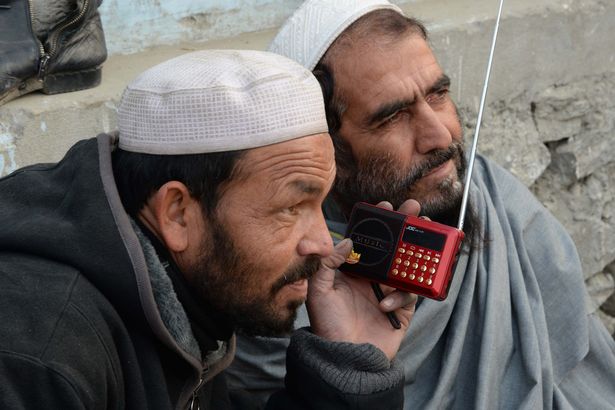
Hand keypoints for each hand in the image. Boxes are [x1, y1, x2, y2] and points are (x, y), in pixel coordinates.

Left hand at [306, 199, 419, 359]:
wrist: (344, 359)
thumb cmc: (328, 325)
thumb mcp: (318, 290)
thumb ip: (327, 263)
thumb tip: (347, 241)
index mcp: (353, 270)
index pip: (367, 240)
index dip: (377, 223)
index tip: (385, 206)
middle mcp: (372, 277)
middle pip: (392, 247)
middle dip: (405, 227)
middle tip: (414, 209)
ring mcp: (388, 291)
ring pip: (407, 265)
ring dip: (416, 249)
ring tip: (423, 234)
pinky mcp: (402, 309)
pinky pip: (409, 294)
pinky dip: (399, 297)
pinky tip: (382, 305)